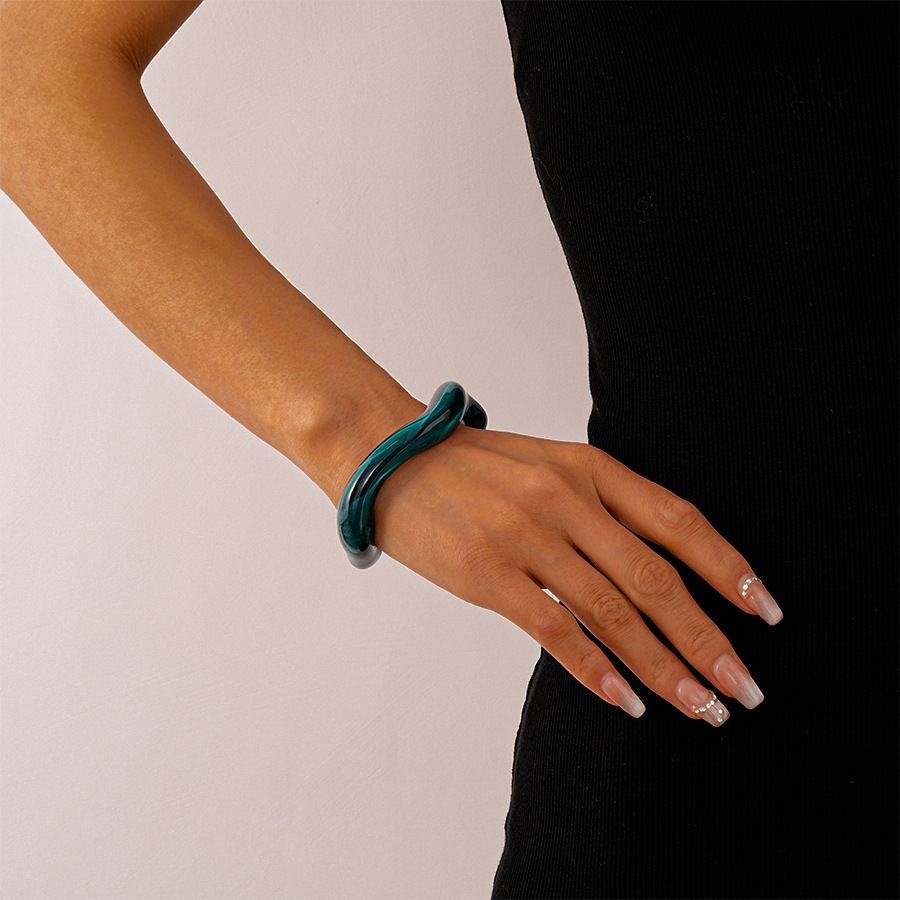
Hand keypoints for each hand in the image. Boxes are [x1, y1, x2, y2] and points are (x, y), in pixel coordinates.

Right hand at [371, 424, 781, 724]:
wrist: (390, 456)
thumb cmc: (470, 467)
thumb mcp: (546, 467)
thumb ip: (597, 507)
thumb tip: (650, 570)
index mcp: (588, 468)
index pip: (678, 521)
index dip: (727, 569)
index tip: (764, 612)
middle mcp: (567, 500)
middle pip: (656, 579)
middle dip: (708, 640)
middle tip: (745, 689)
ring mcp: (526, 535)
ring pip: (613, 612)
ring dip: (663, 668)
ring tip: (701, 708)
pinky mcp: (486, 571)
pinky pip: (554, 629)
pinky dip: (594, 670)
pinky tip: (625, 700)